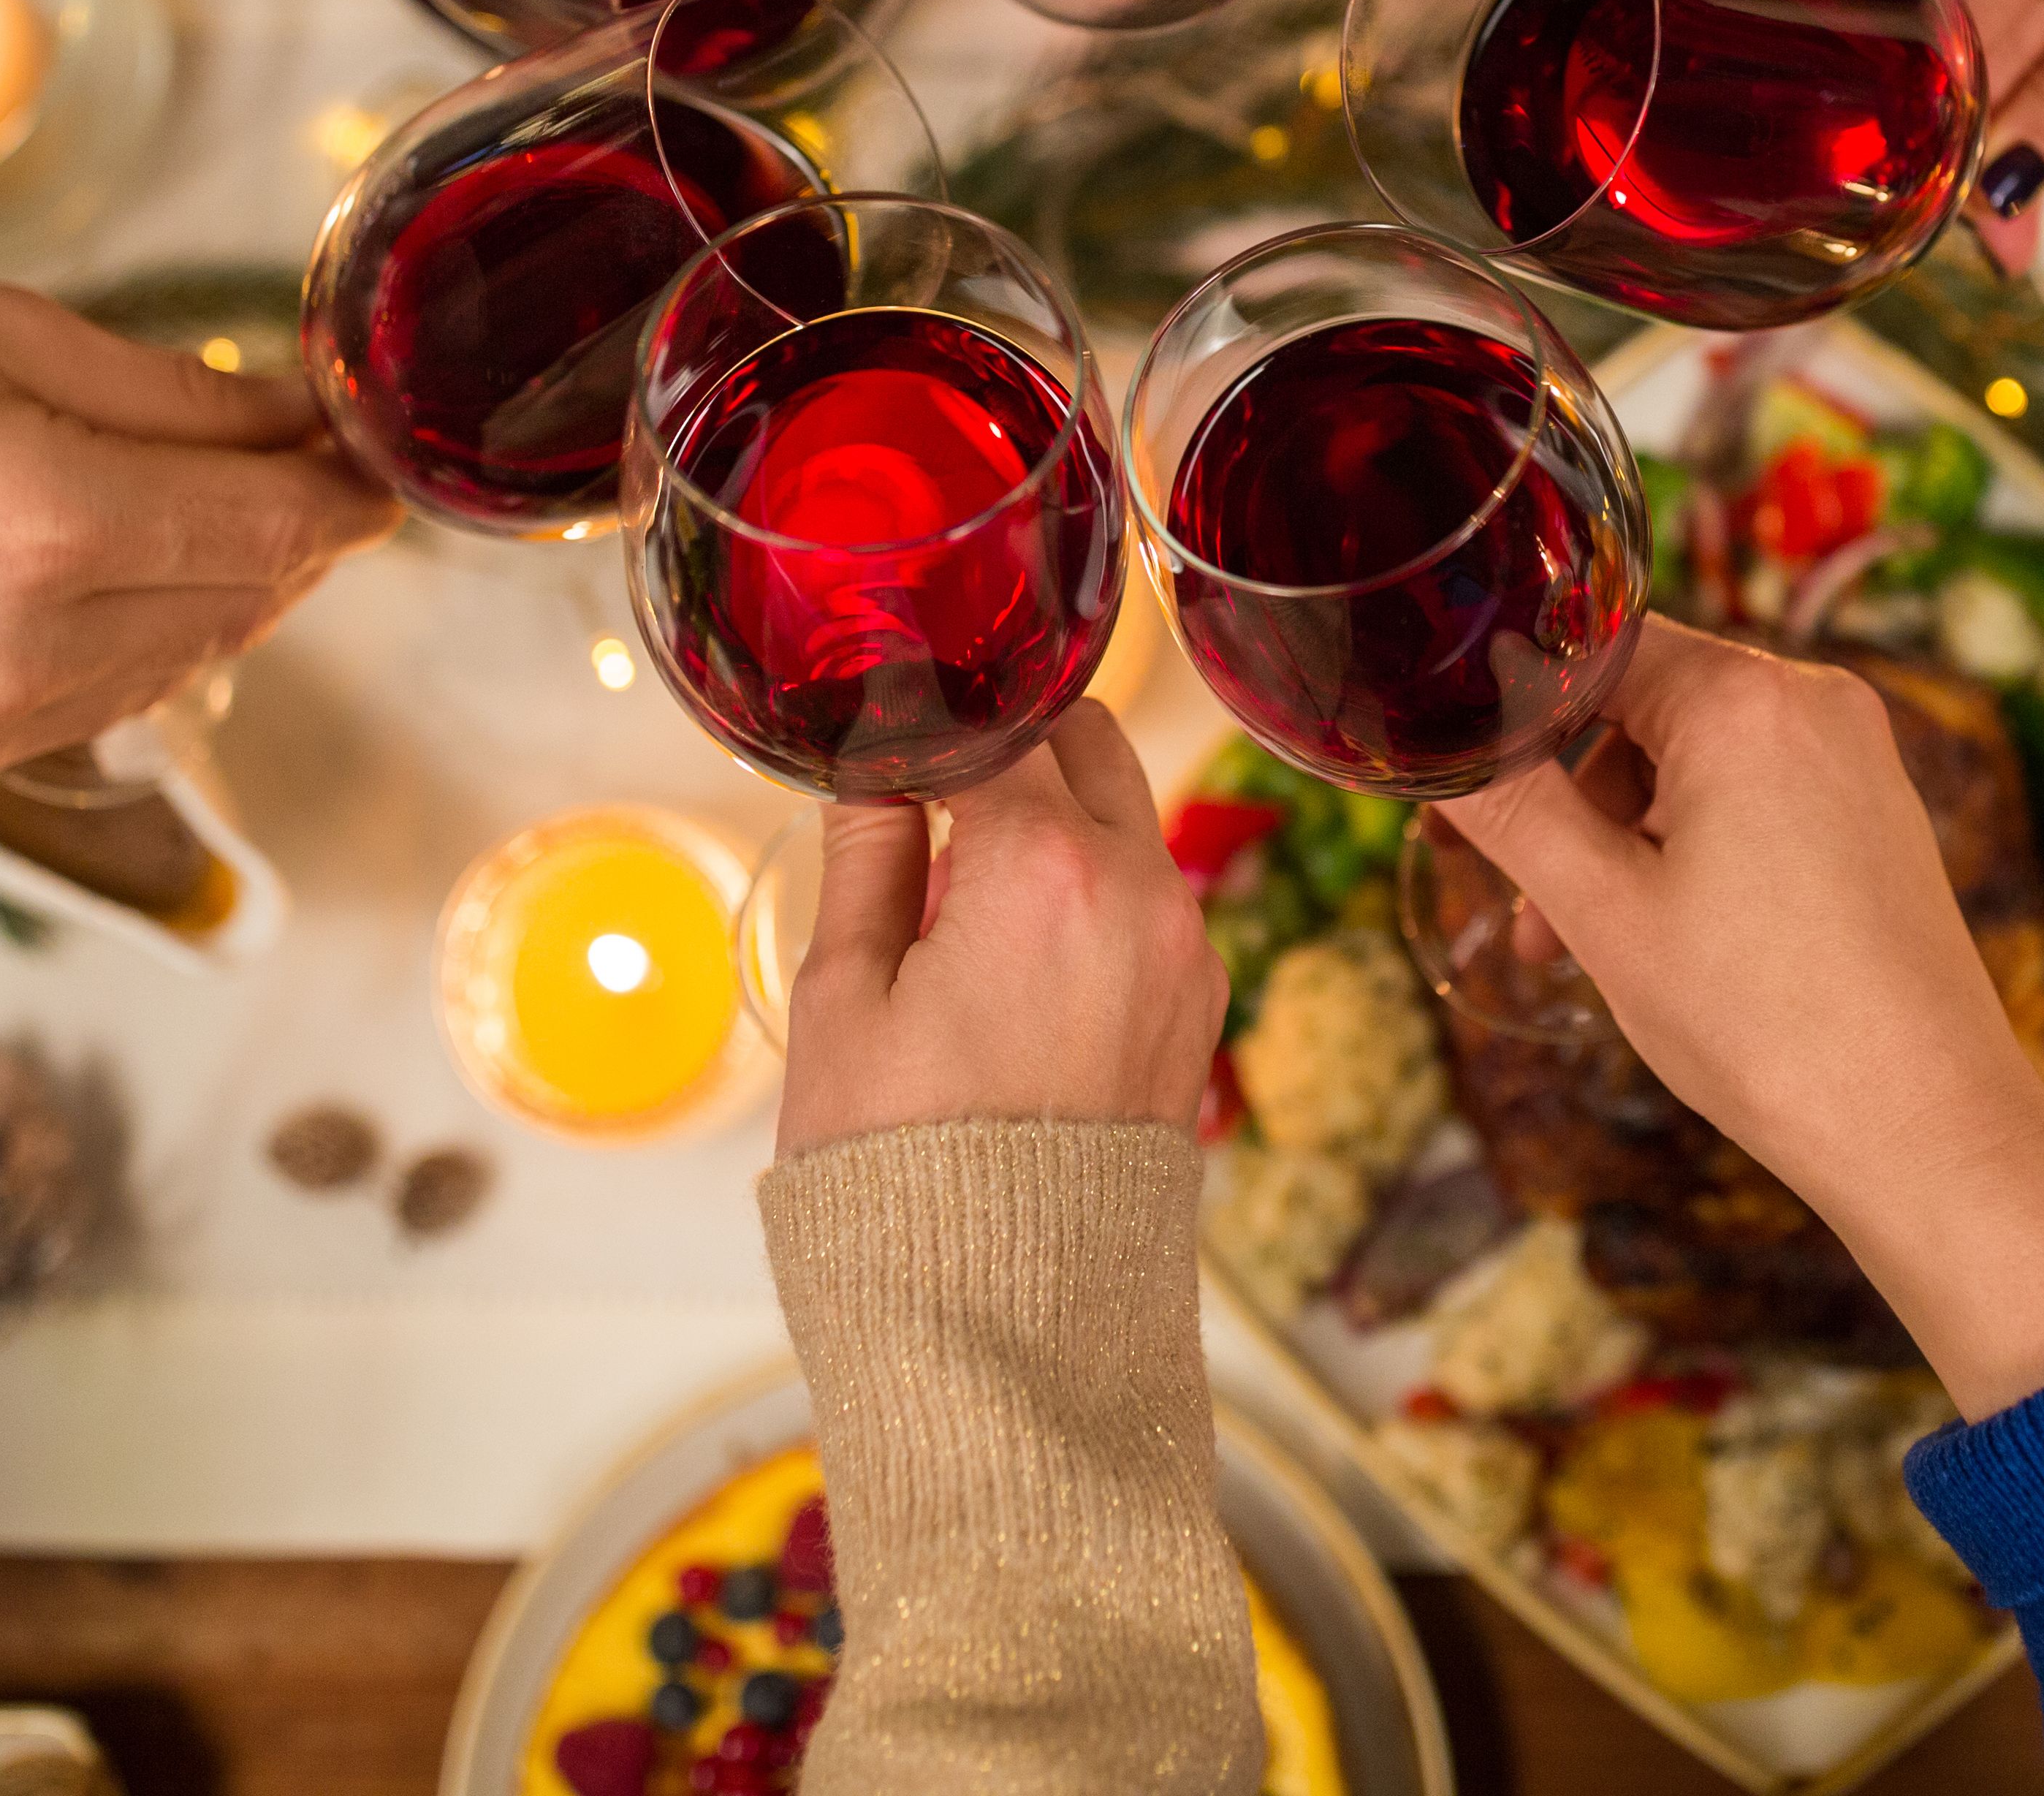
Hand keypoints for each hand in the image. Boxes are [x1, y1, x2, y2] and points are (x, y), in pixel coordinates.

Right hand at [779, 703, 1228, 1155]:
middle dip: (1011, 752)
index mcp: (1046, 868)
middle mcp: (1142, 892)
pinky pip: (1149, 906)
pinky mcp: (1197, 1010)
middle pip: (1086, 748)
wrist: (1002, 1320)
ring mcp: (1184, 954)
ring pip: (1128, 824)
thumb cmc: (902, 1166)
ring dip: (1056, 827)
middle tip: (928, 802)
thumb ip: (867, 856)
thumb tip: (877, 771)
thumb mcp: (846, 997)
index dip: (933, 723)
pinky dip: (1092, 897)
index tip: (889, 736)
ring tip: (960, 903)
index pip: (998, 727)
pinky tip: (1014, 959)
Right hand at [1436, 617, 2043, 1415]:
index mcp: (1743, 699)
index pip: (1588, 647)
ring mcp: (1856, 754)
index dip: (1508, 713)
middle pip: (1641, 701)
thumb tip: (1437, 748)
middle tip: (1506, 886)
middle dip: (1564, 790)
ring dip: (1620, 830)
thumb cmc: (1766, 1024)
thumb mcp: (1604, 914)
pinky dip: (1688, 842)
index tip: (1455, 787)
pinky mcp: (1875, 809)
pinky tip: (1655, 931)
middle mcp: (1813, 700)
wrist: (1926, 1127)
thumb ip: (1512, 813)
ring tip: (1572, 939)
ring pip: (1693, 754)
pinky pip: (1752, 790)